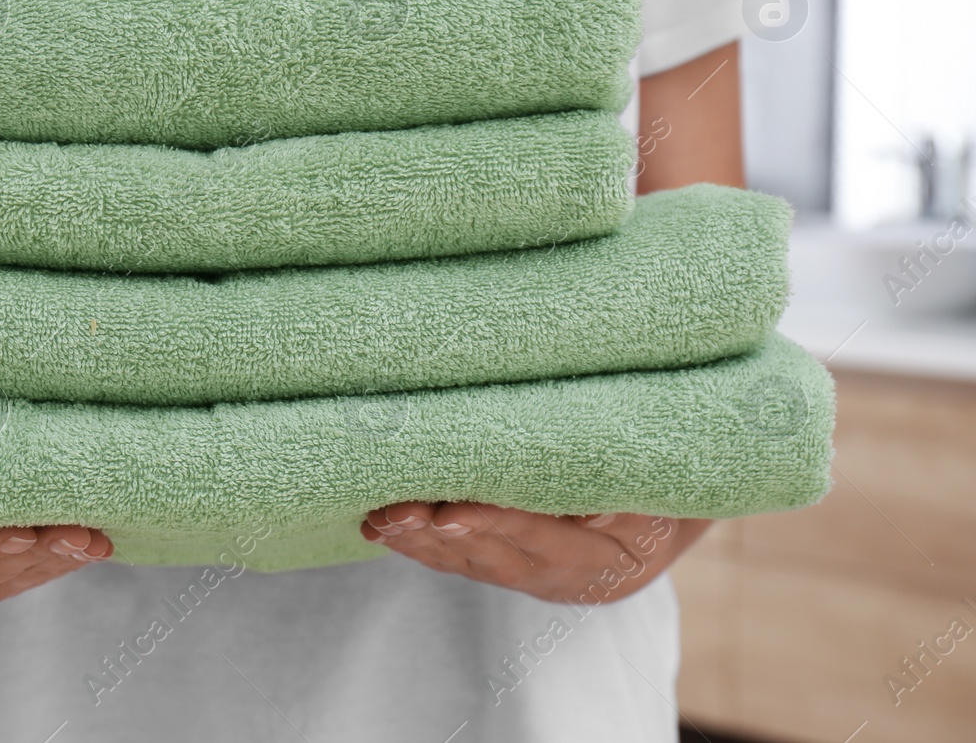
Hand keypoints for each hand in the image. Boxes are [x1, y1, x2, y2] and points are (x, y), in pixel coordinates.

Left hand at [361, 502, 709, 603]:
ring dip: (420, 542)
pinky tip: (383, 529)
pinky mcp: (512, 570)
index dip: (494, 525)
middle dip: (439, 534)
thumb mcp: (656, 481)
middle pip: (496, 556)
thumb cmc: (665, 485)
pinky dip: (423, 545)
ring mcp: (537, 579)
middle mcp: (567, 578)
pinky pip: (462, 562)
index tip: (448, 513)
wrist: (674, 515)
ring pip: (471, 563)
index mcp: (609, 559)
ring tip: (378, 519)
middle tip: (394, 513)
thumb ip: (614, 479)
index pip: (541, 537)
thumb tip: (571, 474)